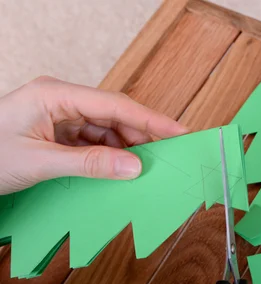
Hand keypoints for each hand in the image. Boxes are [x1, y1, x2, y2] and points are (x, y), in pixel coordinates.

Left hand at [0, 76, 188, 194]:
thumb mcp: (40, 162)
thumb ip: (90, 164)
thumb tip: (134, 167)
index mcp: (55, 95)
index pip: (115, 104)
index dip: (151, 119)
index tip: (180, 132)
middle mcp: (61, 101)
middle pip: (115, 115)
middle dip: (142, 136)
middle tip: (169, 157)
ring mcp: (60, 117)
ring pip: (107, 130)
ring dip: (126, 149)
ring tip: (146, 169)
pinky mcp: (59, 133)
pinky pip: (94, 142)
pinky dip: (109, 157)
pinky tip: (121, 171)